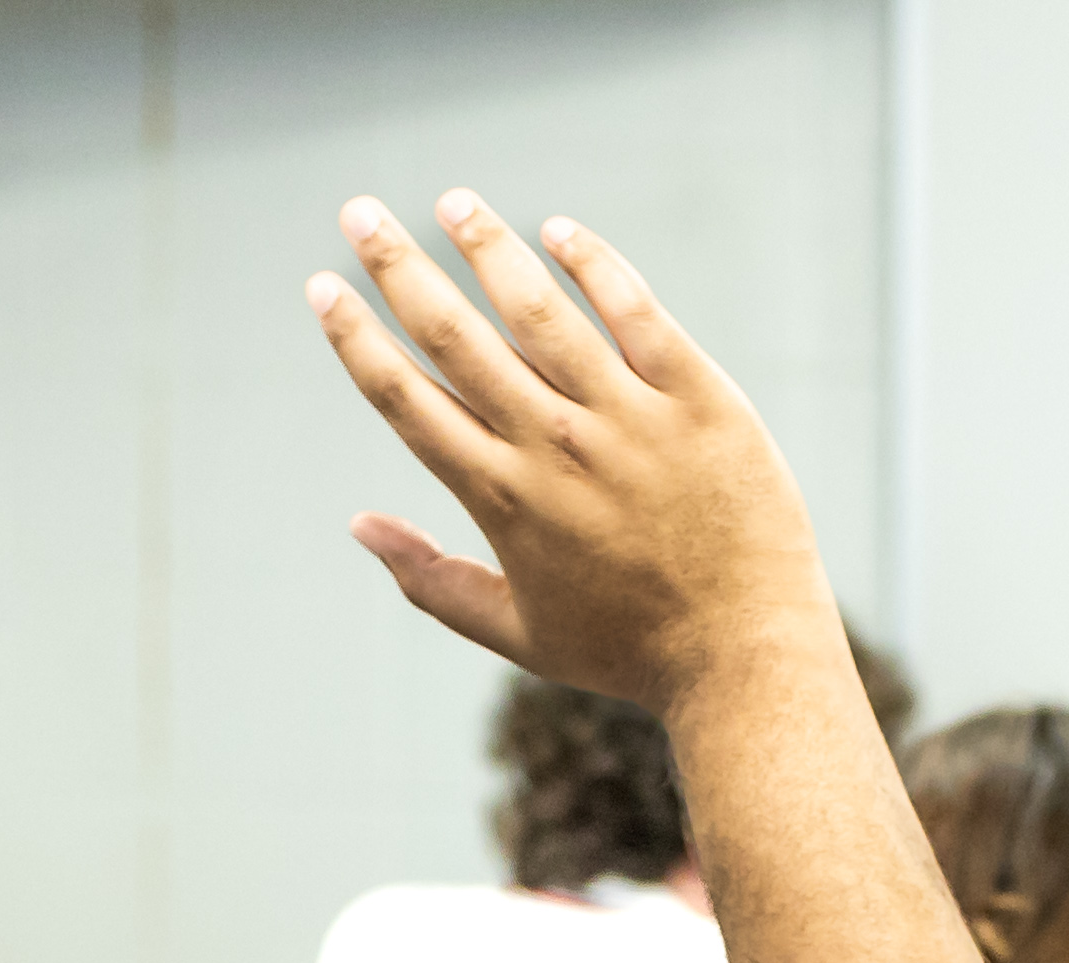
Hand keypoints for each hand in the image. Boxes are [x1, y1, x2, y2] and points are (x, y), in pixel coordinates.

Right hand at [308, 190, 842, 715]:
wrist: (744, 653)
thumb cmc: (629, 649)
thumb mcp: (517, 632)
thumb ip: (431, 581)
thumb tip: (358, 527)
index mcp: (502, 499)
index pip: (408, 400)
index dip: (357, 339)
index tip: (323, 287)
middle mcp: (553, 448)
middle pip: (456, 339)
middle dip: (398, 269)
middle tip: (357, 212)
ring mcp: (626, 417)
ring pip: (539, 312)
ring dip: (487, 248)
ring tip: (452, 201)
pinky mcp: (697, 397)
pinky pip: (636, 314)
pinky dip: (594, 267)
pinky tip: (559, 231)